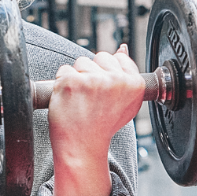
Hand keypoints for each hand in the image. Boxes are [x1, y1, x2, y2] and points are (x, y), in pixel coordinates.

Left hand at [48, 45, 144, 195]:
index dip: (108, 72)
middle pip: (100, 56)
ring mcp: (93, 80)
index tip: (104, 91)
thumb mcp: (126, 103)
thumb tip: (122, 48)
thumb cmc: (102, 127)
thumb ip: (126, 75)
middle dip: (93, 72)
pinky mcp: (71, 82)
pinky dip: (62, 84)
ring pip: (80, 63)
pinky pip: (63, 71)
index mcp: (134, 84)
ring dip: (77, 78)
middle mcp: (116, 81)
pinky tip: (70, 101)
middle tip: (92, 98)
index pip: (119, 58)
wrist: (82, 147)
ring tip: (81, 100)